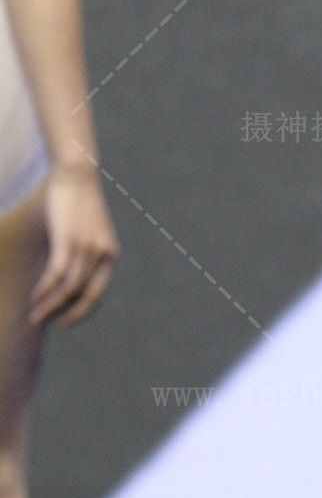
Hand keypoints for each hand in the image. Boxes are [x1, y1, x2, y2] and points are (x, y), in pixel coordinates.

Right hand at [27, 165, 119, 328]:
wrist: (77, 174)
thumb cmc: (78, 205)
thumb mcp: (85, 233)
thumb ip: (80, 255)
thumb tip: (64, 276)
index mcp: (111, 255)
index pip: (96, 294)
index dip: (80, 312)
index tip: (63, 323)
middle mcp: (103, 254)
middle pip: (82, 295)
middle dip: (61, 313)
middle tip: (41, 323)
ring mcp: (87, 247)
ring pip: (67, 288)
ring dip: (48, 305)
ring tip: (33, 316)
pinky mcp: (69, 239)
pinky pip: (57, 274)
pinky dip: (45, 289)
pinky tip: (34, 297)